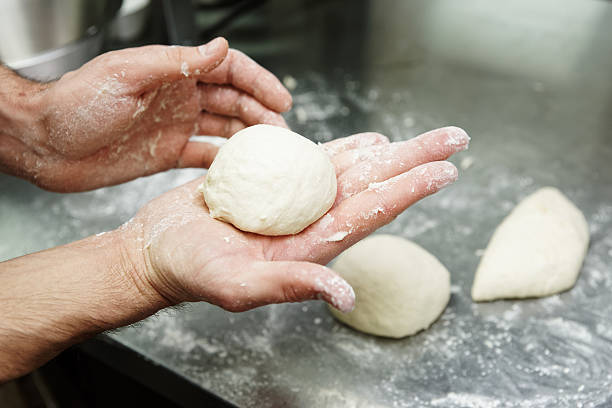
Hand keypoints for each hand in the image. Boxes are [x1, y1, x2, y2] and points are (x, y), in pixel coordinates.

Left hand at [10, 37, 290, 191]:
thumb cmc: (77, 103)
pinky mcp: (167, 153)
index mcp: (172, 71)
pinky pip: (204, 155)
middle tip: (284, 131)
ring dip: (249, 136)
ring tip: (272, 151)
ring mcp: (175, 125)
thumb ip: (177, 62)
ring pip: (224, 127)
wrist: (46, 143)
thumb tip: (220, 47)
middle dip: (262, 111)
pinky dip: (224, 161)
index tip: (282, 99)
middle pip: (233, 99)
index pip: (227, 70)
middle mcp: (179, 96)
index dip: (258, 81)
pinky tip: (241, 169)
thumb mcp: (129, 74)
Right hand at [122, 127, 469, 312]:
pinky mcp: (273, 183)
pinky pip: (317, 161)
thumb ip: (292, 286)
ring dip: (389, 152)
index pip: (372, 212)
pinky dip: (346, 148)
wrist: (160, 252)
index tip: (446, 171)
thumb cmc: (192, 273)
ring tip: (423, 138)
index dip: (409, 190)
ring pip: (352, 170)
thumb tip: (347, 294)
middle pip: (374, 184)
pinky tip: (369, 141)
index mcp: (311, 246)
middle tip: (454, 139)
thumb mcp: (238, 286)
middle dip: (414, 160)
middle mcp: (312, 221)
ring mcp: (296, 202)